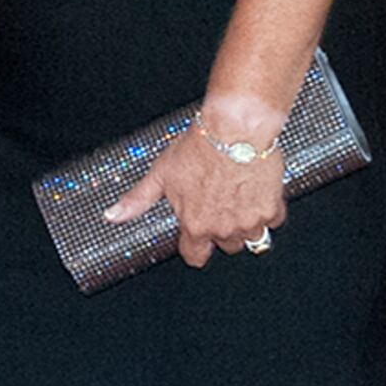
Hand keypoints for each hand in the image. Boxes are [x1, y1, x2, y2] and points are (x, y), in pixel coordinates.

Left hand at [104, 95, 288, 266]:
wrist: (236, 129)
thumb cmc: (200, 147)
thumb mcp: (161, 173)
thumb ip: (138, 200)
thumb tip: (113, 215)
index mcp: (195, 225)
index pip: (195, 256)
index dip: (195, 246)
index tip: (197, 235)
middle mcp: (223, 228)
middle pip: (226, 246)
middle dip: (223, 231)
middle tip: (220, 205)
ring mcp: (249, 221)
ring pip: (251, 238)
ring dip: (246, 224)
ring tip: (239, 199)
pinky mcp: (271, 207)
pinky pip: (273, 220)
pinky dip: (268, 210)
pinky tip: (258, 192)